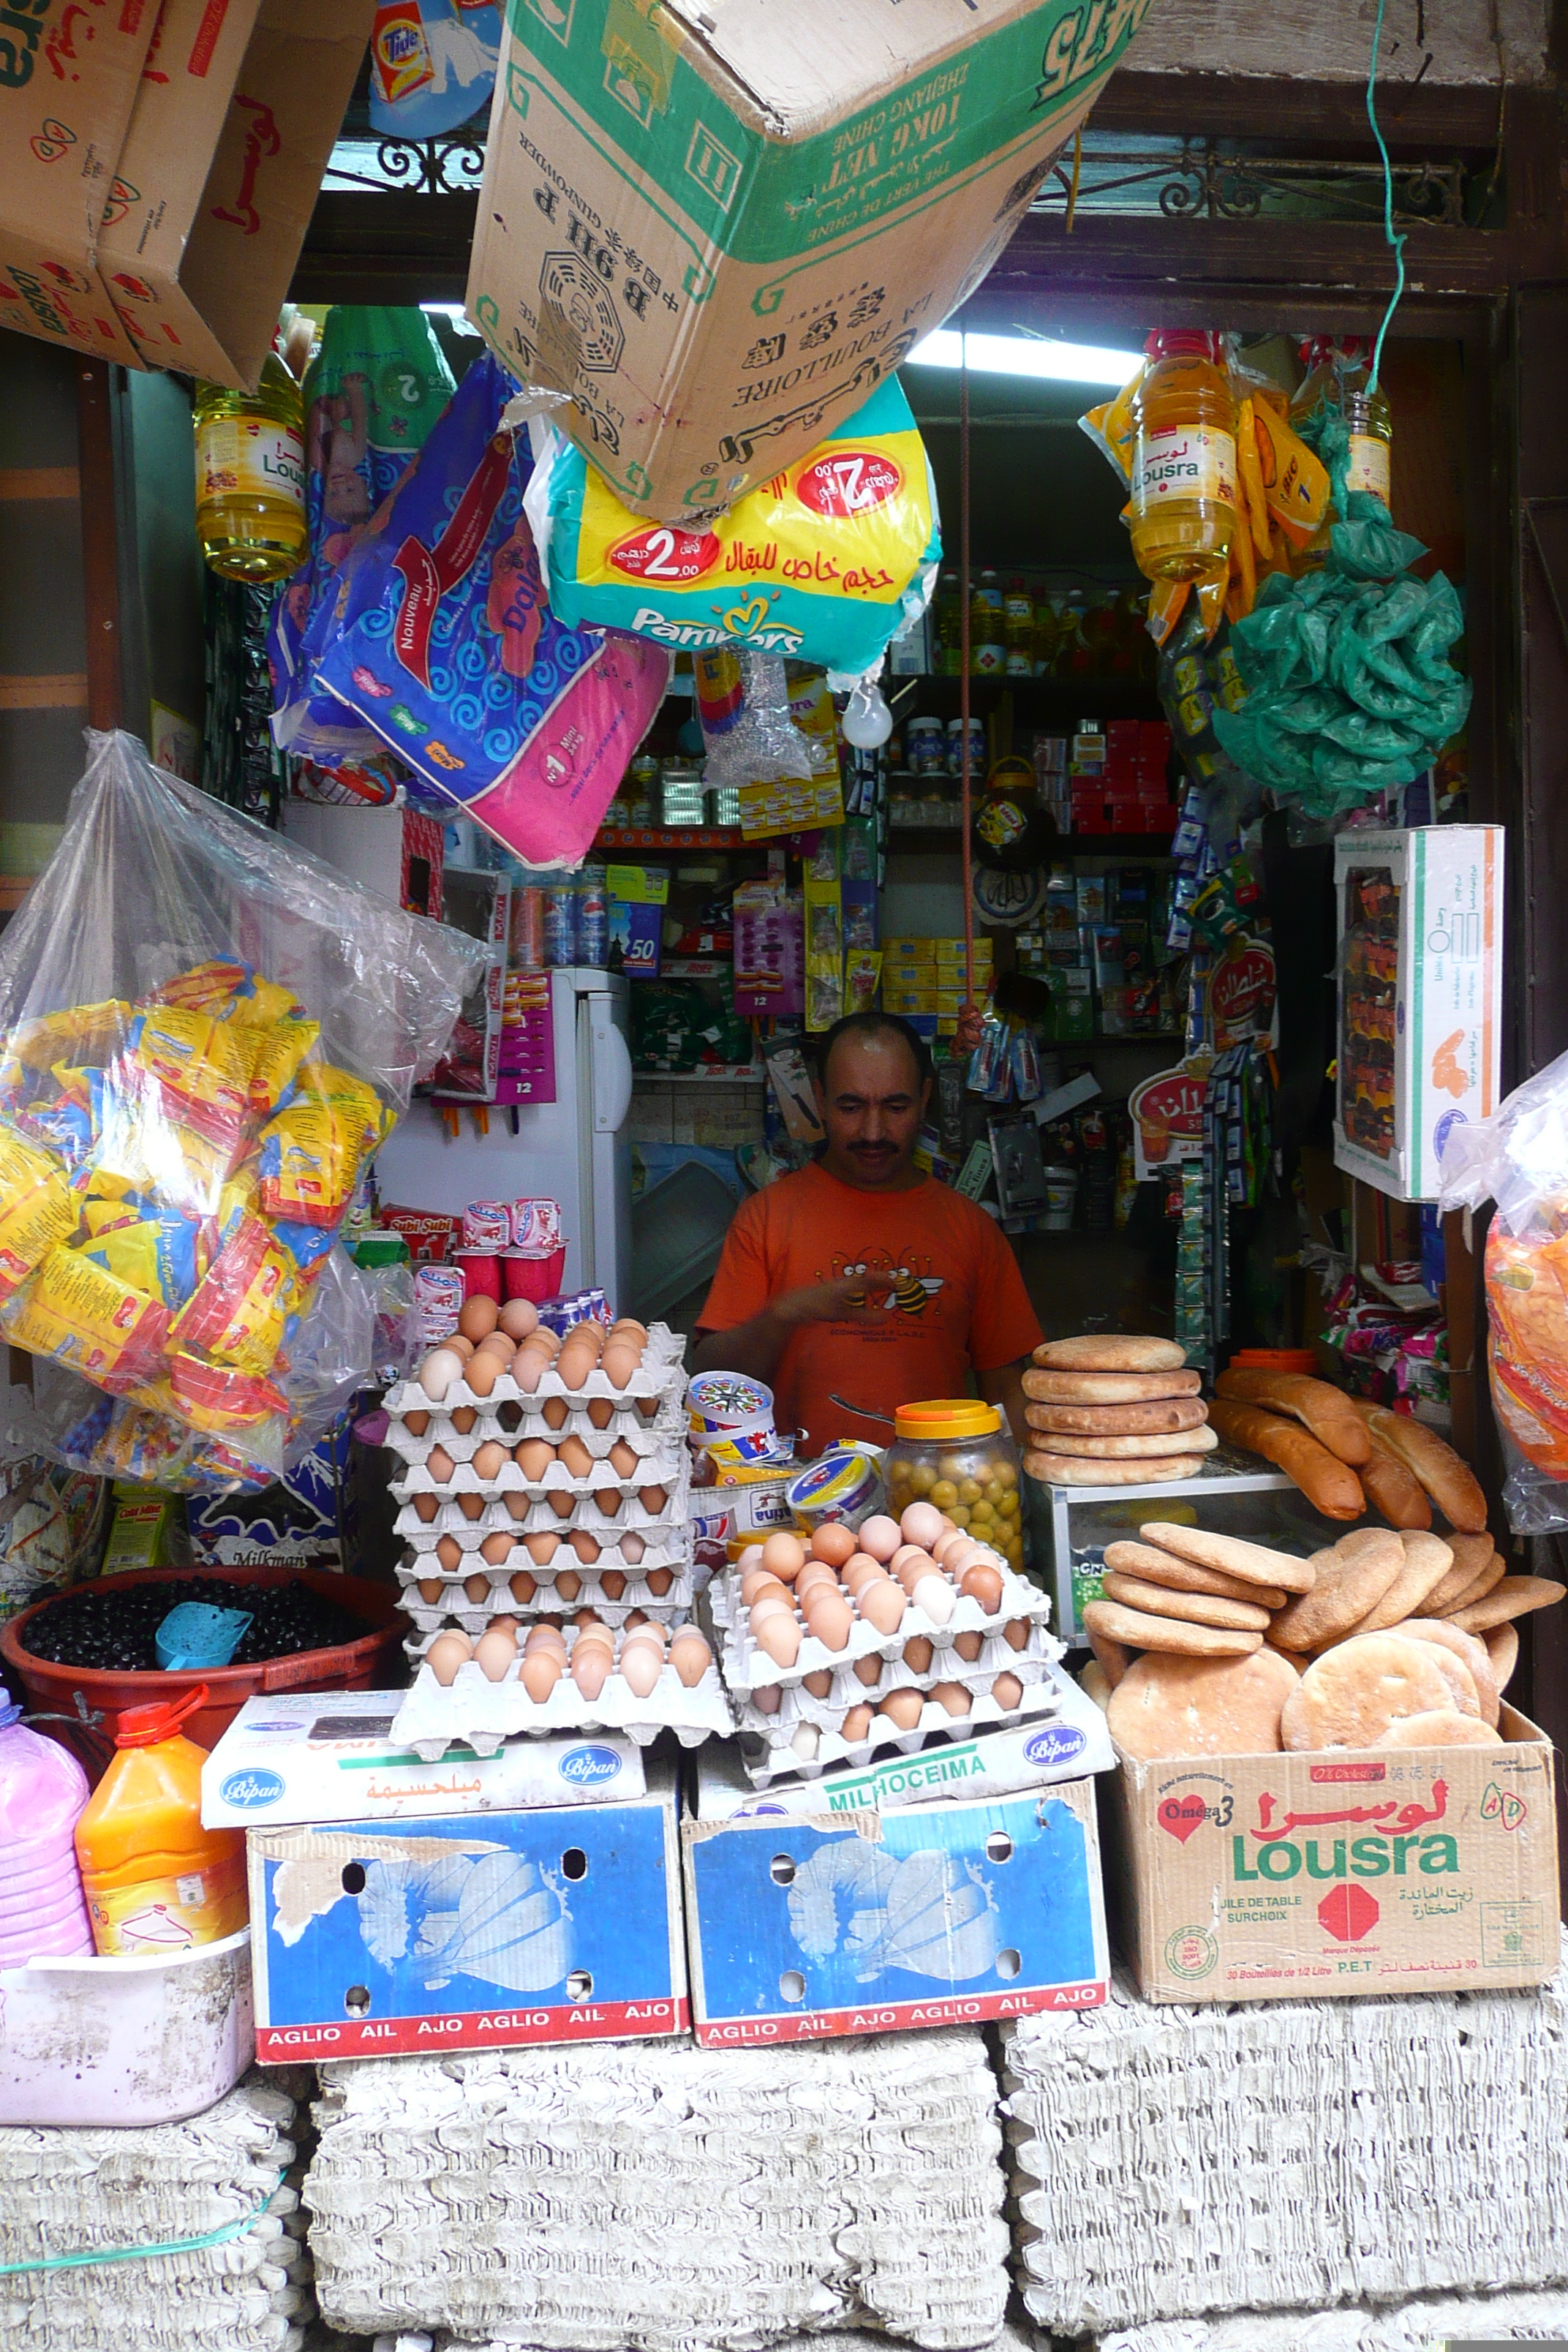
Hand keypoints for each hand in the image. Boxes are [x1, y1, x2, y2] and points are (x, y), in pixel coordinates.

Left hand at [774, 1273, 888, 1329]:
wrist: (795, 1305)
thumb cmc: (819, 1306)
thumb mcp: (844, 1313)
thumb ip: (865, 1315)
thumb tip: (886, 1317)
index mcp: (849, 1284)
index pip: (871, 1280)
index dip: (883, 1281)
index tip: (896, 1283)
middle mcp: (844, 1282)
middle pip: (865, 1279)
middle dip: (878, 1281)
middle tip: (892, 1284)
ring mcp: (836, 1286)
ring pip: (857, 1283)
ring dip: (869, 1284)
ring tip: (879, 1288)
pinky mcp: (830, 1292)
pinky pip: (850, 1288)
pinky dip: (859, 1290)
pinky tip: (858, 1297)